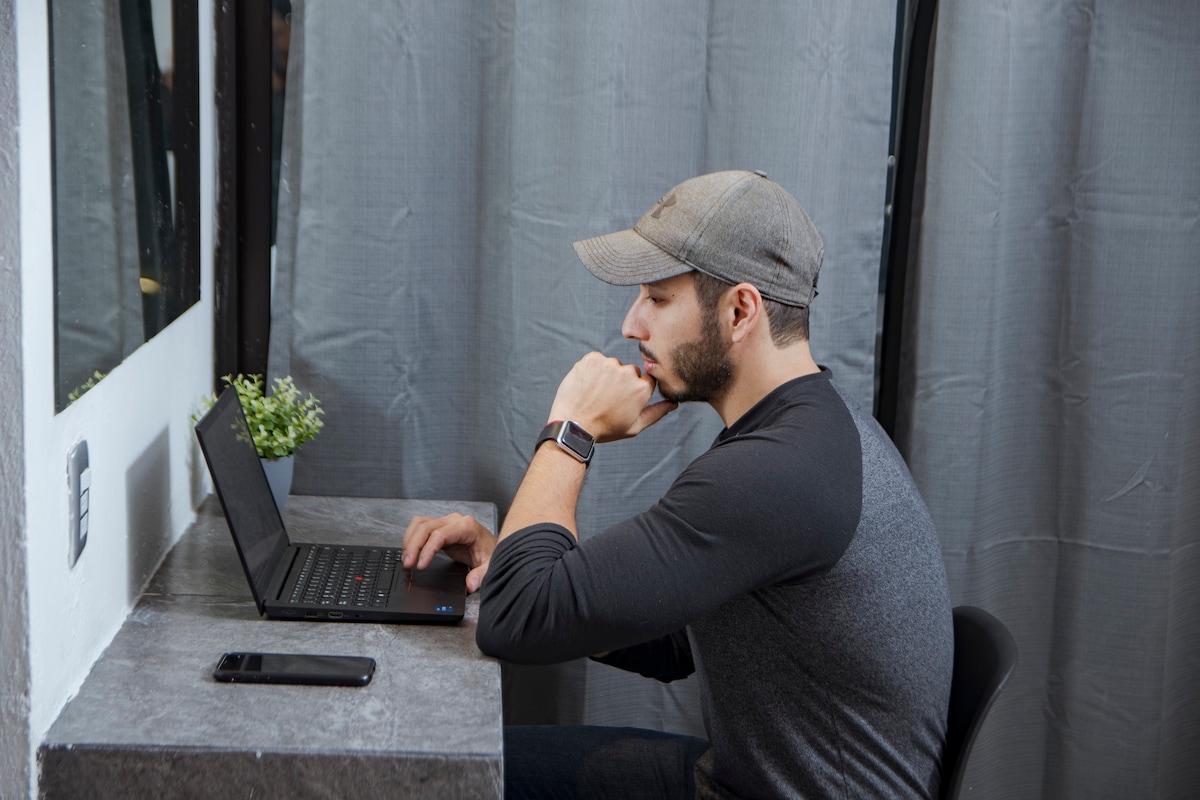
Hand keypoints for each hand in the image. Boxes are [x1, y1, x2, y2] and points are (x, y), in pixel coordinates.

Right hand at [402, 513, 495, 592]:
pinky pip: (421, 526)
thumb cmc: (490, 552)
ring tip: (406, 558)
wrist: (492, 546)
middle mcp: (455, 521)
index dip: (427, 549)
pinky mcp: (440, 527)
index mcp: (466, 527)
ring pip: (420, 523)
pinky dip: (412, 537)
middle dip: (413, 546)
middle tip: (408, 564)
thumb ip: (481, 575)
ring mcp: (447, 522)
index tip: (421, 565)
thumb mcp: (490, 565)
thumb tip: (471, 584)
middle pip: (426, 527)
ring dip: (410, 540)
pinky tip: (410, 550)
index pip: (440, 534)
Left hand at [548, 352, 677, 441]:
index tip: (623, 400)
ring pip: (613, 366)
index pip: (647, 380)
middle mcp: (628, 373)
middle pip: (630, 372)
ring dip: (606, 376)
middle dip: (621, 382)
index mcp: (641, 388)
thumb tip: (674, 403)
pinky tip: (587, 386)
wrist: (573, 424)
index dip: (635, 390)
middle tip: (607, 400)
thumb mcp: (634, 426)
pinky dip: (592, 370)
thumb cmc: (605, 429)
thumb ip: (657, 413)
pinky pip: (597, 360)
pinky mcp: (592, 359)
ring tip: (595, 395)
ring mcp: (609, 364)